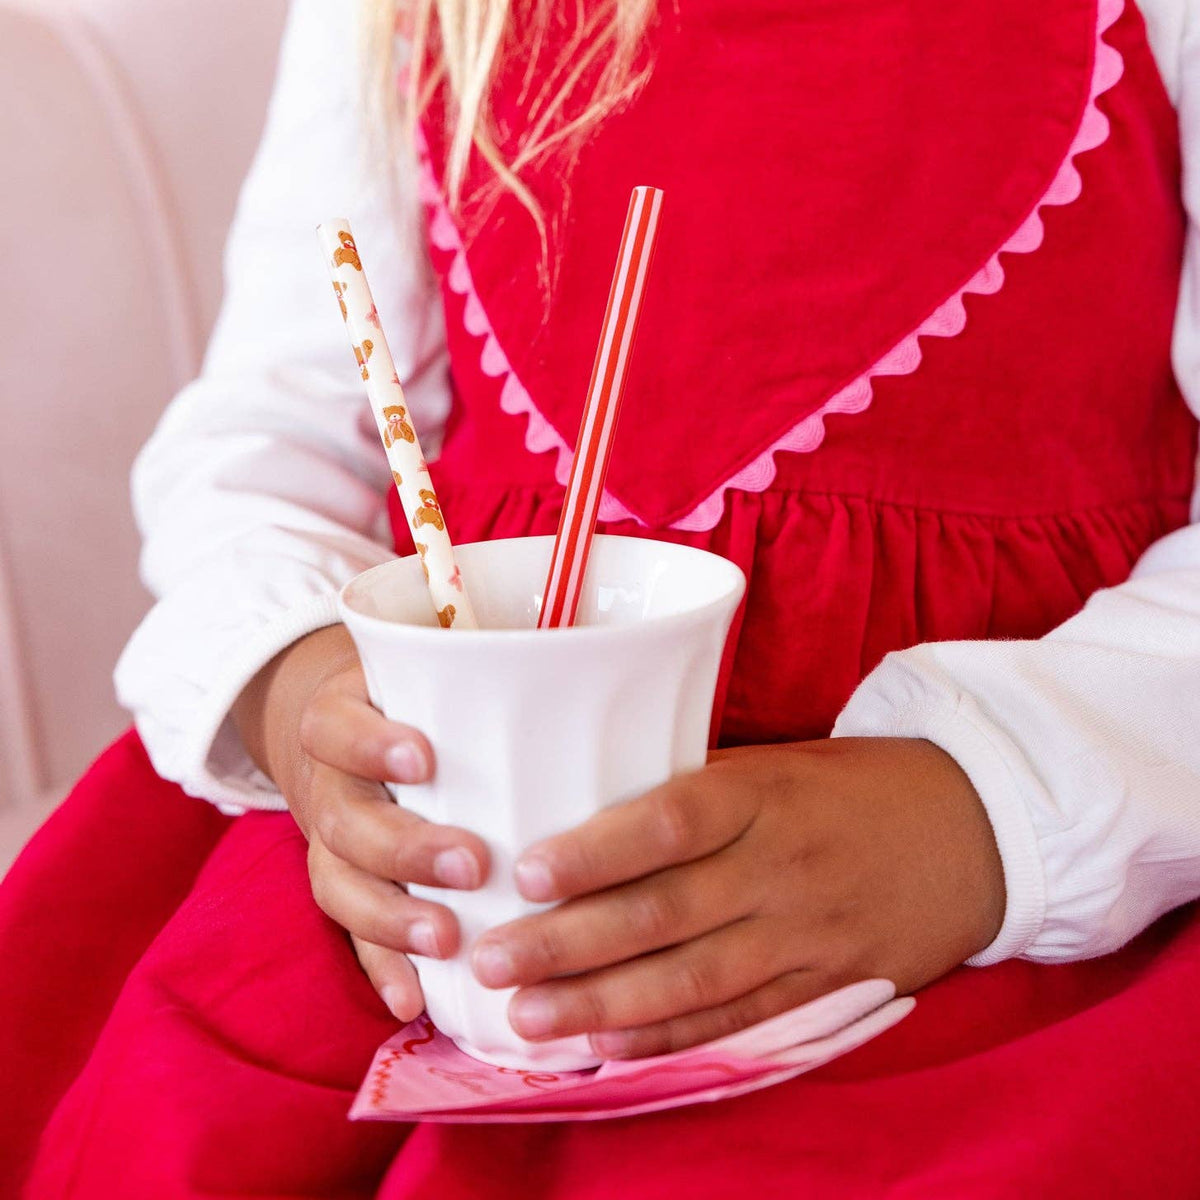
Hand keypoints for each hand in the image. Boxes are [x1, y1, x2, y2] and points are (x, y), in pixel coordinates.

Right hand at [232, 625, 489, 1020]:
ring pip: (340, 884)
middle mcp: (331, 787)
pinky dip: (381, 968)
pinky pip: (351, 938)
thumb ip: (485, 672)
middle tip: (470, 862)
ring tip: (445, 940)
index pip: (335, 726)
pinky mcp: (345, 892)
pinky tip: (414, 998)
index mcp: (345, 722)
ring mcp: (330, 846)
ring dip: (391, 917)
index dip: (370, 743)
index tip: (425, 758)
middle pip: (346, 819)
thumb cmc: (417, 702)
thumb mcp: (430, 671)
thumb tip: (608, 666)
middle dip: (405, 846)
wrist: (343, 740)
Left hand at [471, 738, 1003, 1058]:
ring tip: (528, 1020)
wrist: (978, 829)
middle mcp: (781, 867)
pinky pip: (741, 1019)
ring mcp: (807, 934)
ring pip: (695, 978)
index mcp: (765, 796)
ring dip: (605, 1004)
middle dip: (572, 943)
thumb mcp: (780, 765)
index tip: (526, 873)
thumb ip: (700, 794)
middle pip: (667, 911)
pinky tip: (610, 1048)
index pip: (671, 822)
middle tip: (494, 961)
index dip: (598, 851)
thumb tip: (594, 817)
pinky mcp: (827, 984)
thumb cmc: (856, 785)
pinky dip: (673, 1036)